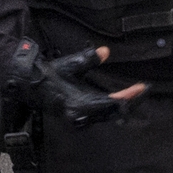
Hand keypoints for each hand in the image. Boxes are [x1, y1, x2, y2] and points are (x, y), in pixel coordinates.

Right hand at [2, 39, 144, 125]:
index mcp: (81, 104)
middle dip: (130, 101)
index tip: (143, 86)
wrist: (30, 86)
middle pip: (114, 113)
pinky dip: (111, 108)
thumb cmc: (50, 74)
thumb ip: (88, 59)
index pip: (113, 104)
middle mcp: (82, 116)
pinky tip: (118, 100)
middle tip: (142, 89)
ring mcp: (79, 120)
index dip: (131, 96)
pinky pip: (100, 116)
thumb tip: (106, 52)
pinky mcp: (78, 119)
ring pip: (108, 116)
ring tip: (135, 94)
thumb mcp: (70, 64)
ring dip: (121, 106)